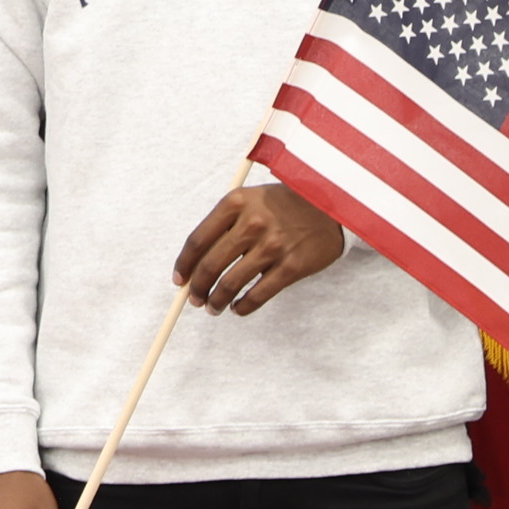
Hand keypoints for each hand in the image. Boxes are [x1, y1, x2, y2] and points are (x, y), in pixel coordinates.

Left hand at [170, 185, 346, 316]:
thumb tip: (194, 264)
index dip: (184, 265)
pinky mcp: (292, 266)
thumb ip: (224, 225)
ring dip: (216, 301)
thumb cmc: (282, 205)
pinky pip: (258, 295)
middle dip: (197, 289)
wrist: (330, 206)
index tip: (179, 280)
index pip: (197, 240)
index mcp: (235, 202)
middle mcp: (252, 223)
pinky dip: (242, 306)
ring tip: (213, 307)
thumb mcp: (250, 200)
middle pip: (210, 265)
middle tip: (195, 300)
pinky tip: (237, 308)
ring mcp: (273, 245)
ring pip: (231, 284)